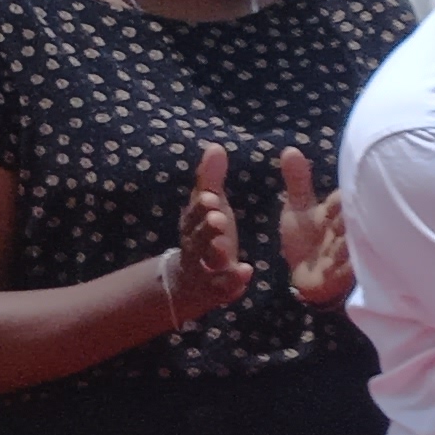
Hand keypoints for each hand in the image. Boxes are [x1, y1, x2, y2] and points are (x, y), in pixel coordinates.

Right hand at [168, 143, 255, 321]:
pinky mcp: (217, 289)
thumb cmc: (205, 234)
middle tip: (218, 218)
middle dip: (206, 228)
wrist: (189, 281)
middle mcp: (194, 246)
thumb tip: (215, 146)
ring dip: (214, 252)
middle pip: (196, 238)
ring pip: (206, 261)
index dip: (202, 207)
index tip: (212, 198)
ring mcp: (204, 269)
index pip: (194, 214)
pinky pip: (223, 287)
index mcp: (192, 224)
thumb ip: (211, 179)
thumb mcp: (209, 206)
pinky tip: (245, 272)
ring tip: (225, 247)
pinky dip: (232, 281)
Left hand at [277, 146, 351, 304]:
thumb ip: (298, 181)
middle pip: (354, 219)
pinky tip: (342, 264)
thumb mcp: (298, 208)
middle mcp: (349, 227)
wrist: (307, 278)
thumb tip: (290, 149)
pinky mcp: (348, 273)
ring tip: (341, 242)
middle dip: (348, 219)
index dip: (340, 197)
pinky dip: (349, 266)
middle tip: (340, 218)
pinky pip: (352, 268)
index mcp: (338, 209)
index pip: (343, 197)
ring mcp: (351, 251)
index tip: (341, 194)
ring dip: (348, 243)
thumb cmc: (306, 239)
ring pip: (355, 243)